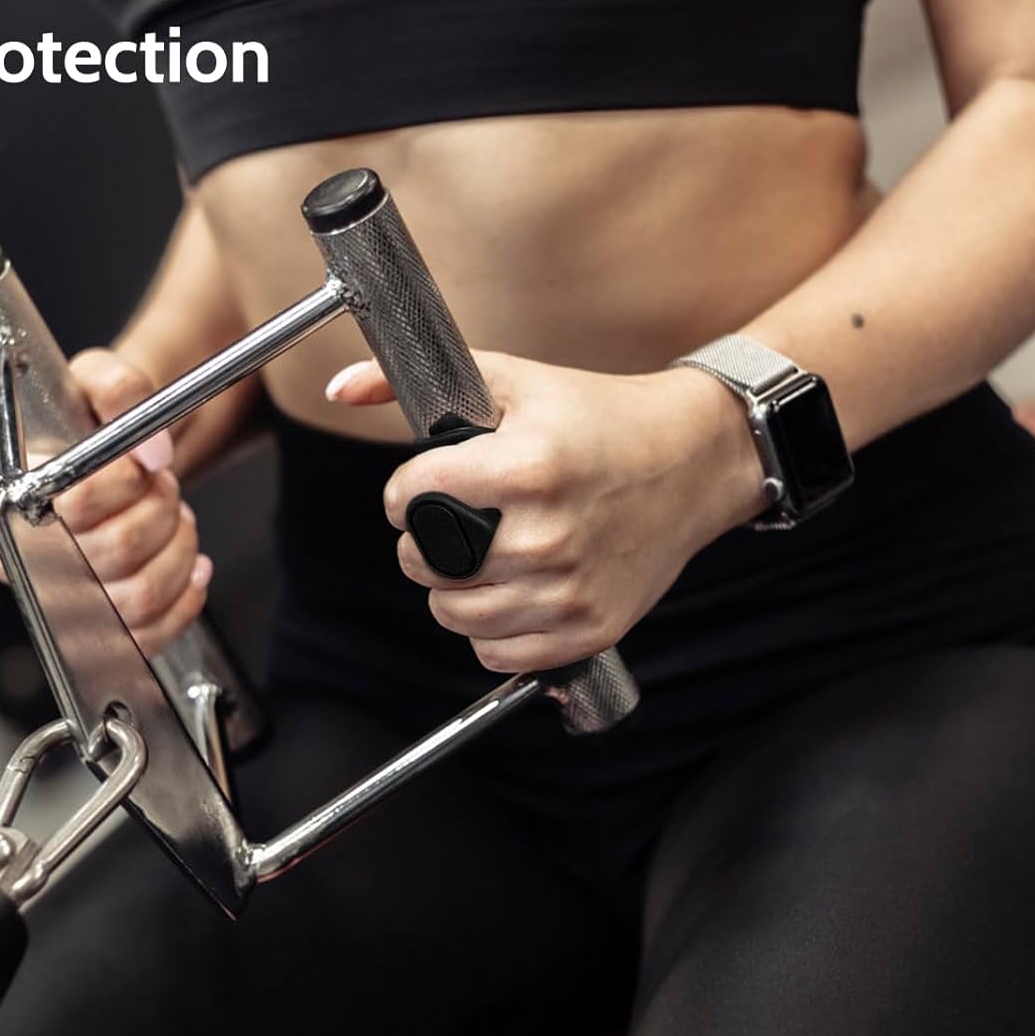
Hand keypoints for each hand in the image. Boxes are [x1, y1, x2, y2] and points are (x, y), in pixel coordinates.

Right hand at [0, 348, 212, 656]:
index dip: (121, 482)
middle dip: (158, 512)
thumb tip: (149, 451)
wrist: (112, 459)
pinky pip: (148, 636)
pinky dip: (184, 597)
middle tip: (161, 487)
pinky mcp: (92, 630)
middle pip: (111, 551)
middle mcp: (18, 550)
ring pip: (136, 598)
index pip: (68, 501)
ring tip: (173, 520)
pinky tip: (187, 563)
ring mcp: (55, 596)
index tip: (136, 464)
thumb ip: (120, 389)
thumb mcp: (97, 378)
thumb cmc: (90, 422)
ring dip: (176, 551)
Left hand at [327, 352, 764, 672]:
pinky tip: (510, 590)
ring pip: (453, 615)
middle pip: (425, 564)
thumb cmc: (601, 420)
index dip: (405, 491)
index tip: (424, 486)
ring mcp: (569, 590)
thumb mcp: (512, 382)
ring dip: (452, 588)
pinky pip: (497, 653)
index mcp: (528, 467)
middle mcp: (547, 535)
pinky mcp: (589, 628)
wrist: (694, 462)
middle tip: (453, 522)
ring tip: (481, 555)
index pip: (410, 499)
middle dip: (424, 541)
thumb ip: (415, 388)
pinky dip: (491, 630)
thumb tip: (340, 386)